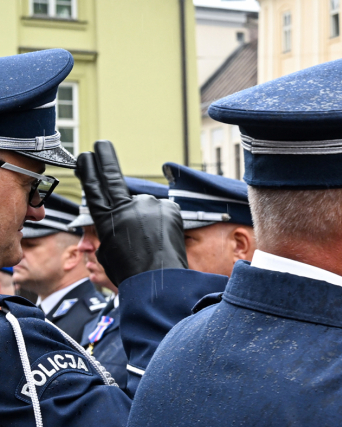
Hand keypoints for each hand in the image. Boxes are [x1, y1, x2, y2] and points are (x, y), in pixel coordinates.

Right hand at [75, 141, 186, 286]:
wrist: (159, 281)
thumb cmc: (131, 272)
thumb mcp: (110, 251)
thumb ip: (114, 228)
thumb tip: (124, 220)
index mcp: (106, 218)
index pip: (94, 187)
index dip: (89, 170)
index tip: (86, 155)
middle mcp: (126, 207)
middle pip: (114, 177)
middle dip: (105, 158)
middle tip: (102, 144)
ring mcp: (149, 205)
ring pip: (146, 207)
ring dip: (148, 219)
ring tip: (152, 242)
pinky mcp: (170, 208)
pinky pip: (164, 212)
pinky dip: (164, 222)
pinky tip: (163, 239)